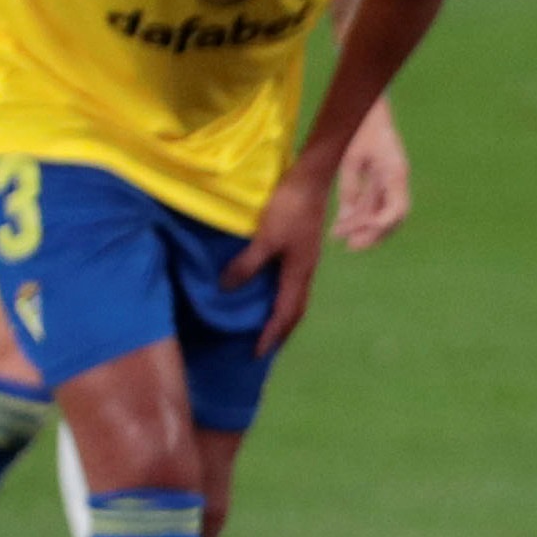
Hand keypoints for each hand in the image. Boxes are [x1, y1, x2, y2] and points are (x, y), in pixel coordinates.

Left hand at [221, 158, 333, 354]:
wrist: (310, 182)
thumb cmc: (289, 209)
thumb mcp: (265, 238)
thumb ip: (247, 264)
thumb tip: (226, 289)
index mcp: (298, 274)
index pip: (284, 314)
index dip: (270, 334)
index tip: (256, 353)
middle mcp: (305, 273)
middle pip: (296, 311)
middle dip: (282, 331)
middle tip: (266, 345)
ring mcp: (306, 261)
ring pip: (297, 298)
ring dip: (285, 315)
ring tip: (270, 324)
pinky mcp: (303, 251)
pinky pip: (294, 284)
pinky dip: (284, 297)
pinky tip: (274, 291)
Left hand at [331, 95, 410, 247]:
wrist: (369, 106)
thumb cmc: (359, 127)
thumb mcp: (350, 158)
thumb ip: (350, 189)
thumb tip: (347, 218)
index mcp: (396, 174)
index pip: (396, 211)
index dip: (378, 226)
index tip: (355, 233)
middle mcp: (399, 179)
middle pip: (393, 217)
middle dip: (373, 234)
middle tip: (350, 246)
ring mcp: (393, 178)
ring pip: (385, 212)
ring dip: (367, 227)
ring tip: (345, 238)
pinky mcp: (385, 176)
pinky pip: (377, 201)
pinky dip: (364, 214)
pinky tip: (347, 222)